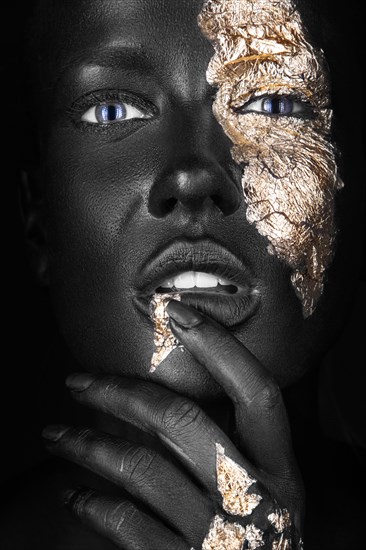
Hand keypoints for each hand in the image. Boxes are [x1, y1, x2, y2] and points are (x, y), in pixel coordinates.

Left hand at [42, 301, 304, 548]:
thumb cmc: (263, 538)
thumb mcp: (270, 490)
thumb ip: (241, 448)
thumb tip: (175, 397)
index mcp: (281, 469)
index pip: (257, 392)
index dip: (219, 346)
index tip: (174, 311)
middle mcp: (253, 497)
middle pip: (180, 421)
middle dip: (119, 392)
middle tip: (78, 381)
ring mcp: (217, 536)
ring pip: (141, 469)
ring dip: (88, 446)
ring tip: (56, 434)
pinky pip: (126, 526)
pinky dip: (92, 506)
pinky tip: (74, 495)